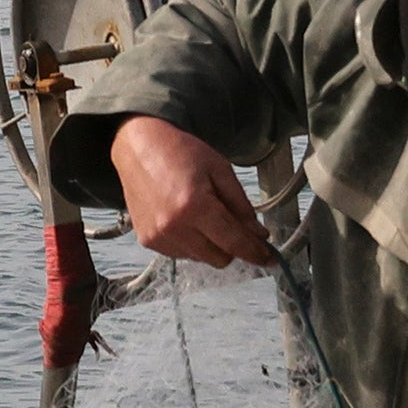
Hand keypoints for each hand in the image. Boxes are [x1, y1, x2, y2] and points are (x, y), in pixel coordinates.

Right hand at [109, 115, 273, 267]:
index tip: (270, 259)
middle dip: (232, 246)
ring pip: (201, 258)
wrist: (138, 148)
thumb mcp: (220, 170)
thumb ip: (241, 205)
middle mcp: (174, 227)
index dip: (255, 253)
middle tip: (233, 224)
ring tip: (202, 213)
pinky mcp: (148, 241)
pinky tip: (185, 219)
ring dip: (210, 244)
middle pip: (219, 258)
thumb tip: (258, 233)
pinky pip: (181, 254)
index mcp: (195, 206)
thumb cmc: (180, 152)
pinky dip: (191, 243)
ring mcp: (158, 237)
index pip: (234, 242)